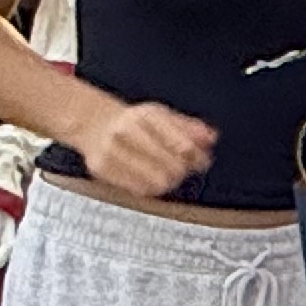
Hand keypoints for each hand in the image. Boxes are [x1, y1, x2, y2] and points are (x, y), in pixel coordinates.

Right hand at [77, 97, 216, 200]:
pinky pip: (139, 189)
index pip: (183, 145)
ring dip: (169, 181)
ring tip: (168, 175)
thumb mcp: (164, 116)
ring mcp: (112, 150)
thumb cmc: (135, 122)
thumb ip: (189, 127)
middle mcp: (127, 130)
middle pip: (172, 165)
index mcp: (146, 116)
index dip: (198, 158)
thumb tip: (211, 137)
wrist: (94, 123)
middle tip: (183, 169)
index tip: (202, 162)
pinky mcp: (102, 168)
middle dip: (183, 170)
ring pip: (157, 181)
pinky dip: (151, 187)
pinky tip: (151, 179)